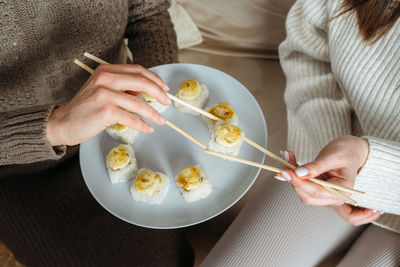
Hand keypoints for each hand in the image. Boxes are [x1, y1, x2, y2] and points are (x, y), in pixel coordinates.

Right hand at [46, 64, 170, 145]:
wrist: (63, 123)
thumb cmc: (86, 108)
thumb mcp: (103, 90)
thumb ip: (122, 88)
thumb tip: (147, 92)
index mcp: (106, 70)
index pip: (137, 70)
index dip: (154, 79)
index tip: (165, 89)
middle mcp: (106, 78)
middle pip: (142, 82)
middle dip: (159, 93)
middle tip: (167, 103)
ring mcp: (105, 94)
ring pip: (139, 103)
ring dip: (153, 113)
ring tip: (161, 120)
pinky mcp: (106, 111)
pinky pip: (131, 118)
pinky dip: (142, 124)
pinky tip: (148, 128)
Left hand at [276, 135, 381, 224]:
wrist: (351, 150)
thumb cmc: (347, 152)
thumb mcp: (333, 156)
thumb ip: (317, 166)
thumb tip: (300, 173)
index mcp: (343, 190)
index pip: (317, 192)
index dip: (300, 182)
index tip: (287, 171)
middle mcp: (334, 196)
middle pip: (308, 195)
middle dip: (294, 180)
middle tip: (284, 164)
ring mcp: (324, 194)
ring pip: (302, 191)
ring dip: (292, 176)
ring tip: (287, 157)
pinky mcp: (316, 188)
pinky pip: (302, 184)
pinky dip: (294, 174)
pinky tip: (289, 161)